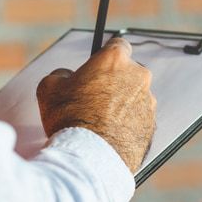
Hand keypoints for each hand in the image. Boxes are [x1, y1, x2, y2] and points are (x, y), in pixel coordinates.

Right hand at [36, 37, 155, 172]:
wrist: (90, 156)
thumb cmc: (69, 118)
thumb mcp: (50, 88)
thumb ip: (61, 74)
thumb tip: (66, 76)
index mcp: (115, 60)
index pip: (117, 44)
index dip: (105, 55)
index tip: (97, 64)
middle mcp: (138, 76)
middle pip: (128, 71)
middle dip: (113, 80)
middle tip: (93, 96)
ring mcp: (148, 102)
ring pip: (134, 96)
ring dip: (121, 103)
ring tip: (100, 121)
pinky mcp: (151, 125)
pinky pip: (138, 118)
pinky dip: (127, 123)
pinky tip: (109, 134)